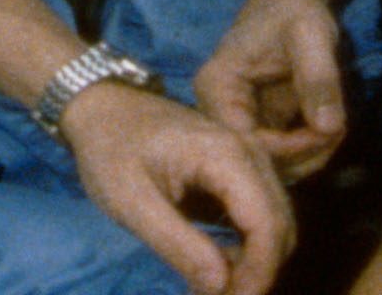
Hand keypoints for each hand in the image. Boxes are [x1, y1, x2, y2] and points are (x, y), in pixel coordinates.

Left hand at [57, 81, 294, 294]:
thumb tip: (222, 287)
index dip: (259, 274)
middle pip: (280, 226)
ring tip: (214, 289)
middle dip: (258, 273)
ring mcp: (248, 158)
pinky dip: (246, 246)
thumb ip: (177, 244)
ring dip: (253, 263)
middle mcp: (249, 153)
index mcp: (227, 156)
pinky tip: (214, 266)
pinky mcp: (239, 168)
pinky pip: (259, 213)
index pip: (268, 225)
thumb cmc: (110, 149)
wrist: (102, 105)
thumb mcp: (131, 201)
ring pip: (274, 222)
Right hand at [194, 0, 352, 179]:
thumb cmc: (295, 11)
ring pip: (271, 165)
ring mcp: (238, 121)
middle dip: (303, 155)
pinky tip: (333, 130)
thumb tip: (329, 127)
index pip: (245, 140)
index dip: (288, 148)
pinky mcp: (258, 127)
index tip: (328, 132)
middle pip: (256, 159)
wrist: (294, 0)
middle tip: (339, 132)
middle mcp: (218, 111)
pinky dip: (310, 151)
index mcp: (216, 86)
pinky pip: (282, 155)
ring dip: (310, 157)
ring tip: (339, 128)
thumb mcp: (310, 36)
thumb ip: (319, 78)